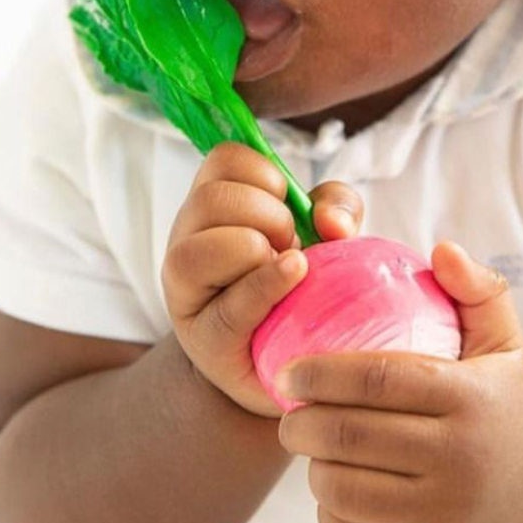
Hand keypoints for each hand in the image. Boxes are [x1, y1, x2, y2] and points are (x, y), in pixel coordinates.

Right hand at [161, 142, 365, 418]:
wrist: (294, 364)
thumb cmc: (303, 286)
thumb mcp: (325, 234)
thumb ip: (336, 208)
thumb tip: (330, 220)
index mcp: (212, 205)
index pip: (223, 158)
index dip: (266, 174)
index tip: (287, 206)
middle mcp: (187, 240)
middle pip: (212, 199)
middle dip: (268, 215)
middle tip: (290, 243)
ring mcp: (186, 292)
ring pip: (200, 250)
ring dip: (257, 250)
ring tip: (287, 269)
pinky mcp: (205, 339)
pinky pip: (232, 306)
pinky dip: (268, 286)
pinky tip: (295, 278)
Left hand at [276, 240, 522, 522]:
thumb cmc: (509, 402)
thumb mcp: (506, 340)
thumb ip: (476, 288)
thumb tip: (439, 249)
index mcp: (469, 398)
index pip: (378, 380)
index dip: (322, 372)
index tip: (287, 368)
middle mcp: (458, 459)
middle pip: (349, 437)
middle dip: (300, 421)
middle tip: (289, 409)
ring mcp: (442, 513)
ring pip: (342, 489)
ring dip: (311, 465)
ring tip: (311, 445)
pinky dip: (327, 510)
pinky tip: (333, 485)